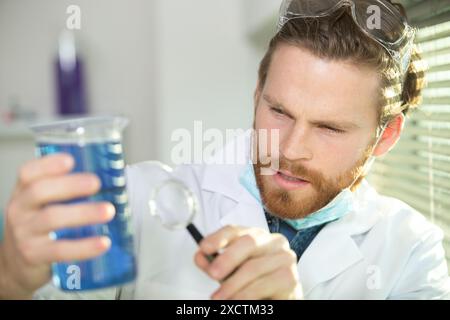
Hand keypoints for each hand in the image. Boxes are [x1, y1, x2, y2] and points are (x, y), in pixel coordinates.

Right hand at [0, 154, 114, 298]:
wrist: (16, 263)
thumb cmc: (38, 226)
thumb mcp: (41, 204)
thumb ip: (64, 190)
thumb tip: (111, 178)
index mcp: (23, 191)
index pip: (28, 173)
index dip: (48, 165)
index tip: (70, 160)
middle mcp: (20, 209)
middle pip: (39, 191)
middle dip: (70, 185)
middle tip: (96, 183)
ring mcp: (24, 233)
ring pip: (52, 218)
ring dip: (84, 213)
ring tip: (109, 211)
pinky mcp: (34, 256)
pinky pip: (60, 250)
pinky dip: (84, 246)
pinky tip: (103, 243)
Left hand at [194, 225, 302, 299]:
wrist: (279, 298)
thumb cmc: (255, 282)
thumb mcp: (231, 272)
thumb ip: (214, 263)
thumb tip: (200, 256)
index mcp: (256, 236)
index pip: (235, 230)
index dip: (218, 237)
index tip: (204, 248)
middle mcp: (273, 241)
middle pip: (248, 242)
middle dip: (227, 258)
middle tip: (213, 274)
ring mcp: (284, 257)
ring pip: (254, 267)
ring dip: (233, 285)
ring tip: (220, 297)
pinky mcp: (290, 277)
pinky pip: (264, 285)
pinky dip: (246, 295)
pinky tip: (236, 301)